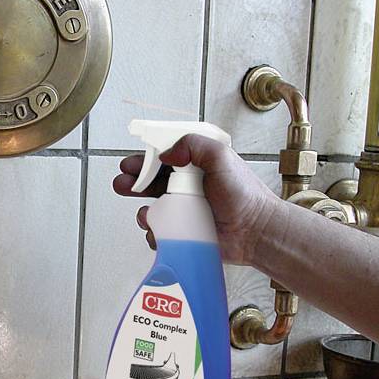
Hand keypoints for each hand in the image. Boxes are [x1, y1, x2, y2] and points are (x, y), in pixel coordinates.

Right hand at [112, 133, 280, 264]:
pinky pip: (159, 232)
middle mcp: (186, 187)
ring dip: (143, 210)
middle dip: (132, 182)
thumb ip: (194, 145)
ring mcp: (183, 211)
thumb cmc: (244, 194)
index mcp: (194, 165)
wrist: (255, 231)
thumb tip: (166, 155)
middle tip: (122, 184)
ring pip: (151, 208)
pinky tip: (158, 231)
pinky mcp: (183, 233)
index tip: (131, 165)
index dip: (144, 160)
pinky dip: (154, 232)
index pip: (162, 158)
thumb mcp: (221, 156)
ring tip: (146, 213)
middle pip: (150, 182)